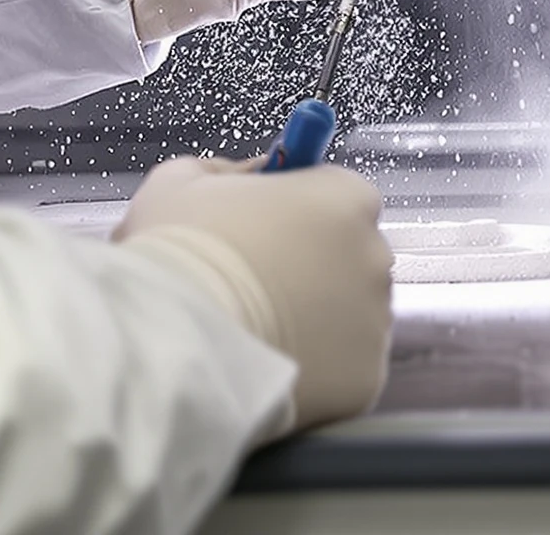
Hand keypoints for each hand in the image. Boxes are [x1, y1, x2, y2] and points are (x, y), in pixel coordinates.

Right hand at [114, 157, 392, 434]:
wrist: (174, 340)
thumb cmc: (179, 250)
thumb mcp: (182, 181)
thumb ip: (229, 170)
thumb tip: (254, 174)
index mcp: (345, 197)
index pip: (340, 194)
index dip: (301, 209)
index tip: (268, 225)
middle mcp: (374, 256)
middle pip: (349, 257)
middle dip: (312, 266)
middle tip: (255, 282)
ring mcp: (375, 322)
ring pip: (348, 315)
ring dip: (315, 318)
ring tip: (255, 325)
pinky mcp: (365, 379)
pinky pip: (343, 367)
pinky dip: (315, 367)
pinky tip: (270, 360)